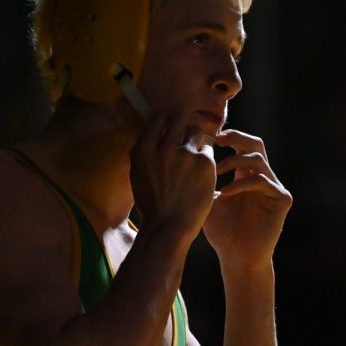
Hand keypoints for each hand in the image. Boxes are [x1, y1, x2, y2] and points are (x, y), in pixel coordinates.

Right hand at [130, 111, 216, 239]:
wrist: (169, 227)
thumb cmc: (152, 205)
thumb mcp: (137, 175)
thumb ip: (144, 152)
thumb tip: (153, 132)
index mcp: (143, 149)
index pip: (159, 117)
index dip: (167, 120)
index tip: (171, 126)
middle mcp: (163, 147)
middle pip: (178, 118)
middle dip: (183, 124)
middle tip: (186, 134)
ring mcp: (184, 153)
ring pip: (195, 131)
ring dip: (195, 139)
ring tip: (194, 157)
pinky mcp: (204, 162)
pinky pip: (208, 149)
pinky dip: (206, 158)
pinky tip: (202, 173)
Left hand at [203, 129, 291, 269]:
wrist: (237, 258)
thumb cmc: (221, 232)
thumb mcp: (208, 200)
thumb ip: (205, 179)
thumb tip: (186, 154)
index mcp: (247, 175)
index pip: (243, 145)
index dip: (229, 136)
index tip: (209, 136)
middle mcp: (264, 178)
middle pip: (256, 144)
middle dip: (237, 137)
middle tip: (217, 139)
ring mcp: (275, 188)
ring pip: (258, 160)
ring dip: (235, 161)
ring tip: (216, 171)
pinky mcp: (282, 199)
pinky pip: (264, 181)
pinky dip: (242, 184)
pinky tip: (225, 193)